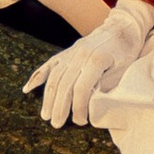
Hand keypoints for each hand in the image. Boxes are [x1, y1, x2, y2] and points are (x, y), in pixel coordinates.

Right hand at [25, 0, 153, 128]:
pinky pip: (49, 65)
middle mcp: (80, 55)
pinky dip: (37, 76)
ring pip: (54, 77)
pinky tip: (27, 88)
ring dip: (48, 98)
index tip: (81, 121)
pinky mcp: (67, 52)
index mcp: (96, 60)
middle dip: (59, 107)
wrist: (122, 28)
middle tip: (56, 124)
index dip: (79, 108)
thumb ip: (104, 86)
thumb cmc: (125, 53)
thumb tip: (89, 104)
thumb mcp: (122, 71)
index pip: (81, 89)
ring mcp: (71, 52)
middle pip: (64, 85)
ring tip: (45, 115)